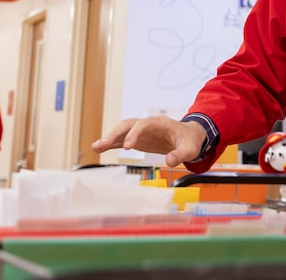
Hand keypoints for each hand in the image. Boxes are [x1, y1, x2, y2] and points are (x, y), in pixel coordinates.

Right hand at [91, 116, 205, 167]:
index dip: (134, 134)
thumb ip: (180, 154)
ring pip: (122, 131)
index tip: (127, 146)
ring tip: (96, 147)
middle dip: (114, 133)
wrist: (190, 136)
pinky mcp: (138, 139)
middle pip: (128, 125)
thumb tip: (169, 162)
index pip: (143, 124)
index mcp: (160, 123)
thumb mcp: (190, 148)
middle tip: (102, 144)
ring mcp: (142, 131)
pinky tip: (100, 148)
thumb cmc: (190, 140)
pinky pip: (122, 140)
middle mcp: (148, 125)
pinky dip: (112, 144)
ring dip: (109, 138)